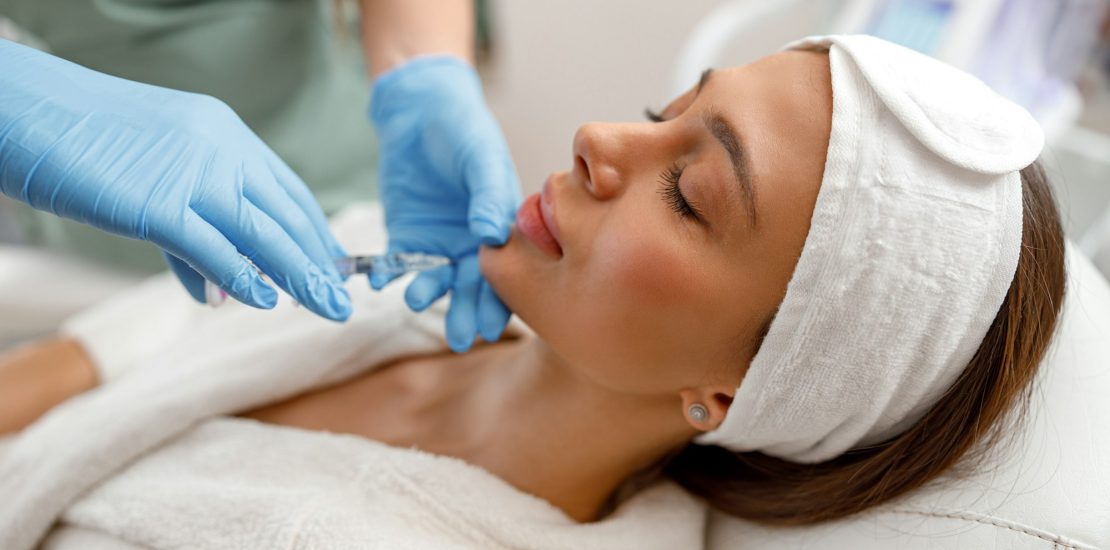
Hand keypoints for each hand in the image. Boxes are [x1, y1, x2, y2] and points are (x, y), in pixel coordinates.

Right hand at [0, 40, 350, 320]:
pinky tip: (266, 302)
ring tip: (328, 308)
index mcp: (225, 135)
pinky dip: (243, 278)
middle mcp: (222, 149)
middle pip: (286, 214)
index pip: (287, 191)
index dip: (315, 232)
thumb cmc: (82, 145)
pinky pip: (214, 249)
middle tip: (343, 300)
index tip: (334, 266)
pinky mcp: (159, 204)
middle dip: (319, 263)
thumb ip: (190, 231)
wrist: (25, 112)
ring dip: (302, 275)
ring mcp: (193, 174)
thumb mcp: (153, 178)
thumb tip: (216, 291)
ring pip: (265, 234)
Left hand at [370, 56, 520, 351]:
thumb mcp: (482, 157)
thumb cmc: (464, 128)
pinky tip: (380, 280)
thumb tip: (489, 236)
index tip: (490, 325)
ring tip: (416, 300)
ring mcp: (440, 242)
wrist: (422, 109)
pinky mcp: (406, 235)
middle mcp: (474, 243)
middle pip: (472, 287)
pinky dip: (389, 272)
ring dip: (428, 293)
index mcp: (504, 229)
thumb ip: (487, 195)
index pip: (506, 274)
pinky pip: (399, 263)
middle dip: (465, 312)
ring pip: (436, 279)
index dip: (499, 301)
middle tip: (458, 337)